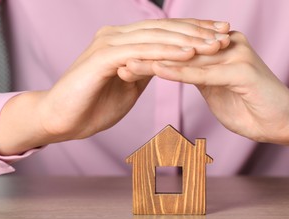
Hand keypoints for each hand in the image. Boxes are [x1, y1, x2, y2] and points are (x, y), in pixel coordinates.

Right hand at [0, 19, 229, 154]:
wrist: (61, 120)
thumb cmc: (93, 106)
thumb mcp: (129, 86)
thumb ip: (146, 70)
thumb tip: (168, 64)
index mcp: (124, 41)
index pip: (165, 31)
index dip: (194, 31)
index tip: (221, 34)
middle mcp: (117, 35)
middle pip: (165, 28)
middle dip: (198, 30)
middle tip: (227, 32)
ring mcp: (109, 44)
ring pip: (156, 36)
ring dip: (188, 39)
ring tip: (216, 43)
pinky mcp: (102, 58)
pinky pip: (141, 52)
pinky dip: (166, 53)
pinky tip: (189, 54)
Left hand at [128, 31, 288, 161]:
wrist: (286, 122)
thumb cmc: (252, 108)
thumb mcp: (217, 91)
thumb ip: (200, 78)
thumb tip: (178, 71)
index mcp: (219, 49)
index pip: (177, 50)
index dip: (149, 55)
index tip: (122, 62)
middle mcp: (226, 45)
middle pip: (178, 49)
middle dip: (146, 55)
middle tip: (116, 60)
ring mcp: (235, 54)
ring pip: (186, 58)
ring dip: (155, 62)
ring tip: (126, 64)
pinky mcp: (242, 69)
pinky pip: (203, 72)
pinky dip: (178, 73)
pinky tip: (156, 70)